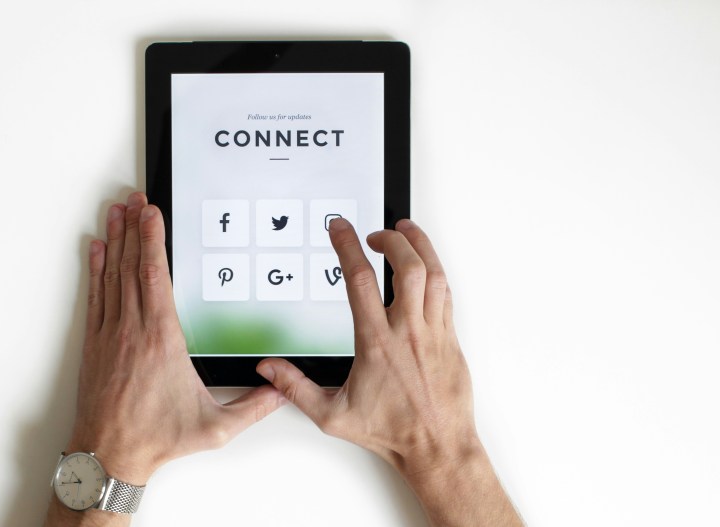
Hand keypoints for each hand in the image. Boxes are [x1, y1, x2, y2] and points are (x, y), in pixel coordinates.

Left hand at [48, 192, 284, 524]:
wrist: (108, 455)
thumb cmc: (156, 439)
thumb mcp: (214, 428)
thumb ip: (252, 407)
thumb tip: (280, 390)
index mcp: (162, 341)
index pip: (155, 277)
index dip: (153, 240)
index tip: (152, 214)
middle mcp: (133, 331)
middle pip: (132, 266)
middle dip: (134, 228)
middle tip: (134, 199)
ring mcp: (110, 335)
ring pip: (112, 276)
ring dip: (115, 240)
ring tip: (116, 212)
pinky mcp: (96, 345)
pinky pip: (97, 296)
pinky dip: (96, 269)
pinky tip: (98, 250)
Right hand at [257, 218, 520, 526]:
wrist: (436, 447)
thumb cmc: (390, 431)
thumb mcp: (332, 414)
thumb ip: (296, 388)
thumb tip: (269, 369)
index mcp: (376, 342)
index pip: (360, 280)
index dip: (347, 246)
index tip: (339, 228)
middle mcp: (407, 331)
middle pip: (406, 266)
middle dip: (391, 239)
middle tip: (376, 233)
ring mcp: (433, 332)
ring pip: (433, 273)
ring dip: (420, 245)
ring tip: (406, 231)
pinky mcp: (450, 338)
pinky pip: (446, 293)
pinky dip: (435, 270)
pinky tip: (426, 265)